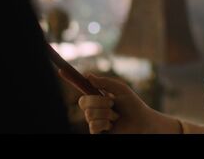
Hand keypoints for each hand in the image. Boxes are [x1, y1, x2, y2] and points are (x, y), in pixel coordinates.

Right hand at [59, 71, 179, 133]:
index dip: (70, 79)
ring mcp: (94, 120)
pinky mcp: (97, 133)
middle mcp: (93, 108)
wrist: (142, 122)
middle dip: (99, 102)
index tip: (61, 71)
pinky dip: (105, 124)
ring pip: (89, 115)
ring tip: (116, 116)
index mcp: (97, 95)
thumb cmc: (133, 105)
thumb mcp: (120, 89)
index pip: (81, 87)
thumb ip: (105, 83)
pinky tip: (112, 125)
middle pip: (83, 102)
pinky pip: (93, 126)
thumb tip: (88, 76)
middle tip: (112, 104)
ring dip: (106, 114)